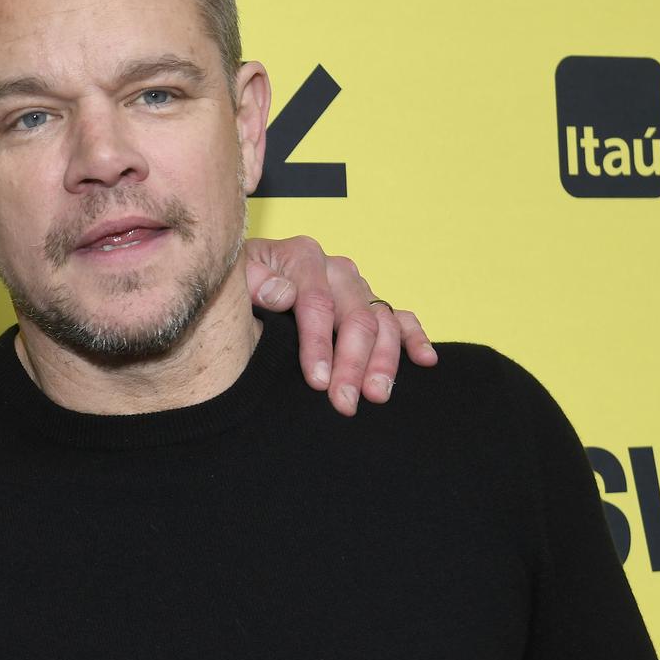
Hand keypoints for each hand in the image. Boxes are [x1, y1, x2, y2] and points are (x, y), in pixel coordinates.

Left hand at [245, 235, 437, 415]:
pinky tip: (425, 360)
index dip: (318, 344)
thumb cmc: (237, 282)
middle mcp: (336, 270)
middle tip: (345, 402)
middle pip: (355, 317)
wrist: (243, 277)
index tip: (317, 381)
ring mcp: (357, 287)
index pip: (317, 303)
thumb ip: (253, 282)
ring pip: (381, 322)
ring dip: (384, 360)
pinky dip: (415, 338)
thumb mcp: (234, 276)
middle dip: (352, 364)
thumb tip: (282, 294)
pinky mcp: (369, 303)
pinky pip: (401, 317)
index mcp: (303, 257)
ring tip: (378, 395)